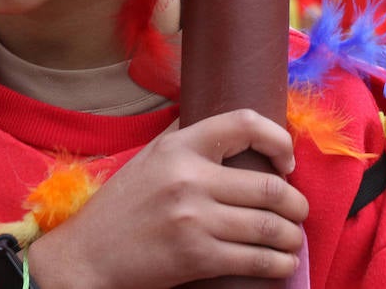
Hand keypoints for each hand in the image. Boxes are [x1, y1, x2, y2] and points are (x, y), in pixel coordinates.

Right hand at [26, 110, 306, 288]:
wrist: (87, 254)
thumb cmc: (122, 206)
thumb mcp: (150, 157)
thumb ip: (186, 135)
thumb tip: (228, 119)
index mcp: (179, 146)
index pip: (244, 123)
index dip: (279, 139)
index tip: (286, 161)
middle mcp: (188, 178)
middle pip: (269, 186)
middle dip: (296, 204)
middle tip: (298, 211)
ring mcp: (193, 219)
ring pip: (269, 226)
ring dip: (291, 236)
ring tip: (292, 239)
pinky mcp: (196, 257)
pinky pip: (256, 260)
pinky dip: (279, 264)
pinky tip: (281, 263)